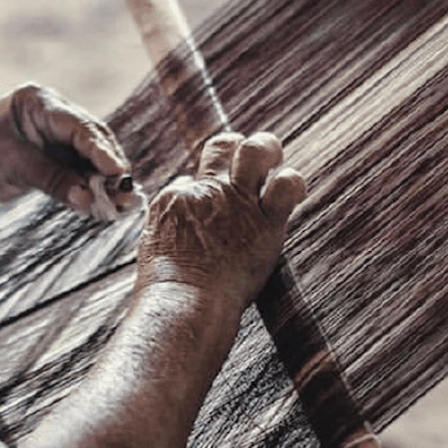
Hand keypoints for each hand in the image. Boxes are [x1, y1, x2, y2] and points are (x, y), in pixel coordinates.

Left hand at [0, 83, 141, 219]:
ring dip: (106, 182)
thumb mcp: (12, 166)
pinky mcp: (60, 157)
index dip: (102, 151)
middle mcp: (55, 115)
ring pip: (93, 158)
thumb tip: (89, 200)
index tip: (118, 173)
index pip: (79, 127)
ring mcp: (59, 136)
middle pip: (94, 140)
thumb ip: (52, 181)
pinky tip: (106, 205)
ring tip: (121, 204)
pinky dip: (94, 189)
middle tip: (125, 193)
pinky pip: (84, 172)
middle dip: (110, 168)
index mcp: (39, 103)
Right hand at [136, 132, 305, 308]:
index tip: (211, 213)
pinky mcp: (265, 221)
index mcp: (176, 200)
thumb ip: (169, 224)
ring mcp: (237, 202)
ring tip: (275, 159)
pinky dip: (292, 183)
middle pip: (222, 145)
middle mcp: (207, 191)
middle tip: (249, 160)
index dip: (202, 192)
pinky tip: (294, 193)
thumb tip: (180, 197)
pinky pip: (286, 185)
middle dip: (236, 145)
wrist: (185, 301)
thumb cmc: (168, 289)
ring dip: (267, 149)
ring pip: (256, 150)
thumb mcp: (153, 247)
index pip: (191, 180)